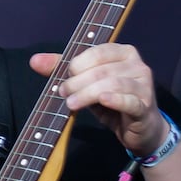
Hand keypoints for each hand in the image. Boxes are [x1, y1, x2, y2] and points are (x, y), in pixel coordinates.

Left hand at [30, 43, 167, 156]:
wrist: (139, 129)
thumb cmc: (111, 101)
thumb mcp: (86, 84)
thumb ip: (62, 70)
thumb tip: (35, 60)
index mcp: (123, 52)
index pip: (97, 51)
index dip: (77, 64)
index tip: (64, 78)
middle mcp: (137, 64)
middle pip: (103, 69)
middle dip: (78, 81)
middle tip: (63, 93)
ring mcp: (144, 84)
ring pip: (113, 84)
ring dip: (88, 93)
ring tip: (71, 104)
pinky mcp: (145, 105)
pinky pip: (129, 100)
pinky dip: (114, 99)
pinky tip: (102, 101)